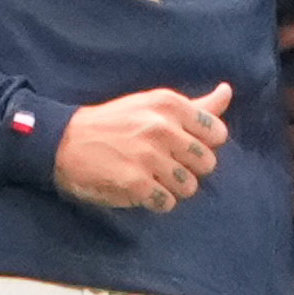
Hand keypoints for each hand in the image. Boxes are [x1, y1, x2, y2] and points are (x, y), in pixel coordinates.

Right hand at [52, 81, 231, 210]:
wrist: (65, 140)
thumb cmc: (114, 122)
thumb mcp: (153, 105)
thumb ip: (196, 105)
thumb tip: (228, 92)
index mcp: (170, 105)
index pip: (217, 133)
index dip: (203, 145)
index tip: (182, 146)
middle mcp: (162, 128)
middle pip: (207, 163)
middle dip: (190, 168)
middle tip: (166, 164)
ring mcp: (149, 156)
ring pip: (190, 186)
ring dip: (173, 187)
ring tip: (152, 178)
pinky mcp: (136, 182)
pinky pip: (167, 202)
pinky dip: (157, 201)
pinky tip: (142, 190)